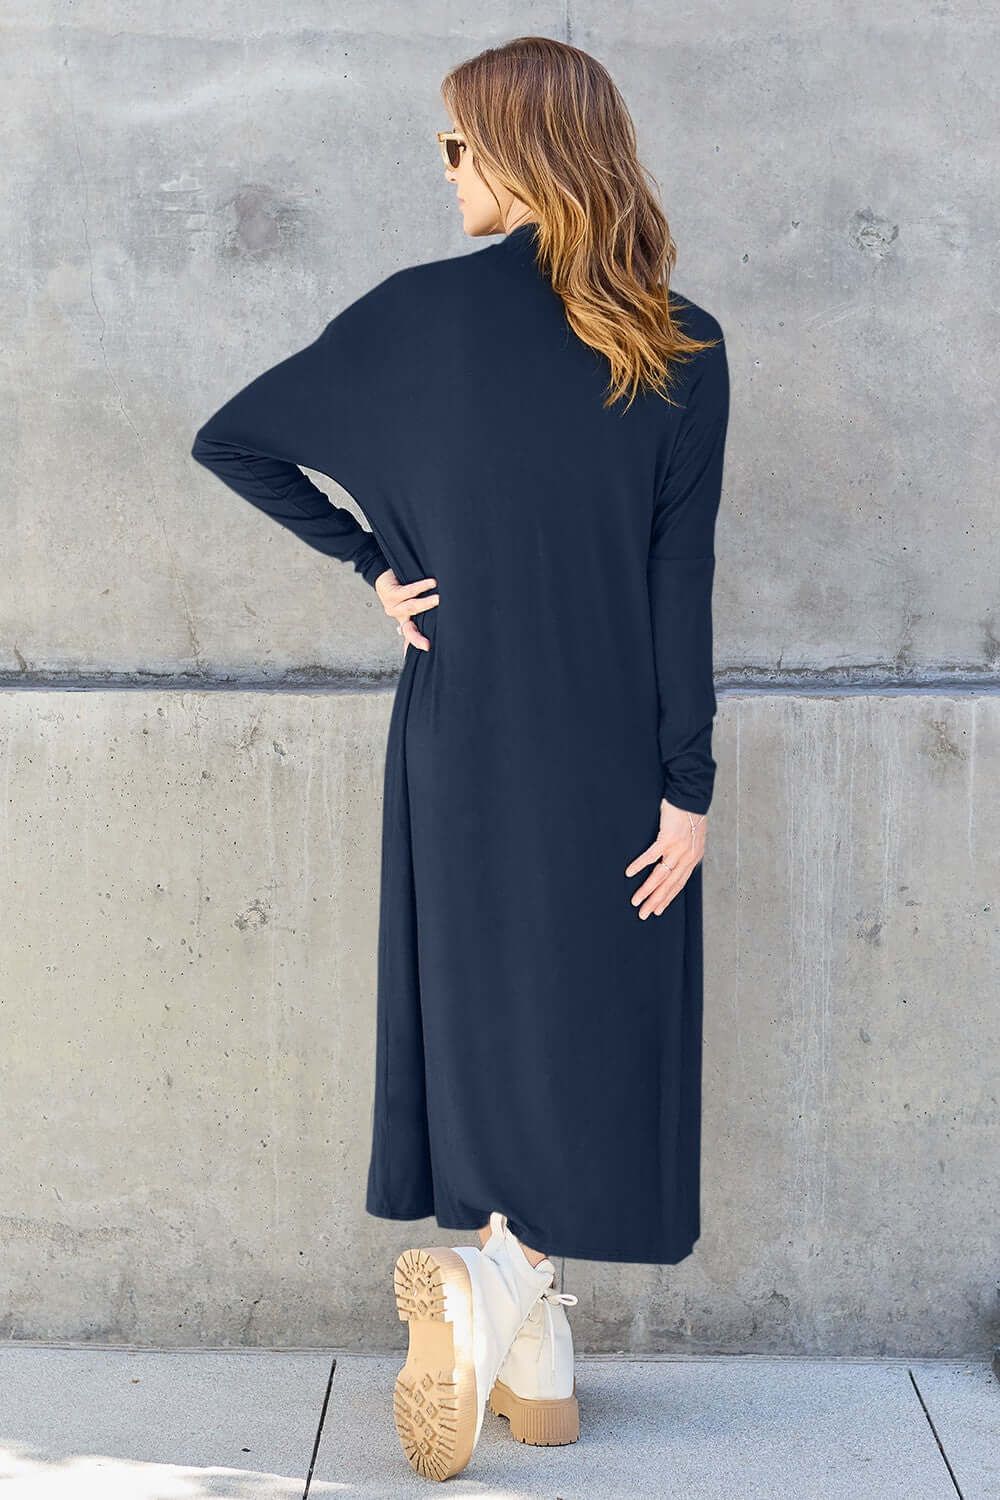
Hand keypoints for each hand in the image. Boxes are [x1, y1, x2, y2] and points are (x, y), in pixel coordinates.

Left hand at [374, 570, 439, 652]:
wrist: (384, 576)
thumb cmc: (403, 589)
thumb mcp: (413, 602)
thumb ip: (425, 614)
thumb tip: (444, 618)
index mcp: (406, 621)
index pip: (412, 637)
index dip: (417, 645)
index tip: (426, 652)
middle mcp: (400, 617)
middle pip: (409, 630)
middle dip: (417, 638)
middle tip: (427, 645)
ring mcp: (393, 607)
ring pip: (412, 607)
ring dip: (426, 603)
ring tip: (439, 599)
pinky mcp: (391, 594)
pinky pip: (408, 592)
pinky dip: (421, 587)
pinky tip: (432, 583)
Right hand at [624, 799, 706, 918]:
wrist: (692, 796)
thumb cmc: (690, 814)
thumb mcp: (692, 836)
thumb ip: (685, 850)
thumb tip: (674, 861)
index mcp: (693, 858)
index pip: (679, 884)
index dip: (667, 898)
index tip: (657, 910)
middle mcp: (687, 857)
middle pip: (669, 885)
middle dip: (656, 902)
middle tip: (644, 914)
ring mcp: (678, 849)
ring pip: (660, 876)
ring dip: (647, 890)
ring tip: (635, 901)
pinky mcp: (668, 838)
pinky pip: (651, 856)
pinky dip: (640, 865)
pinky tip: (630, 873)